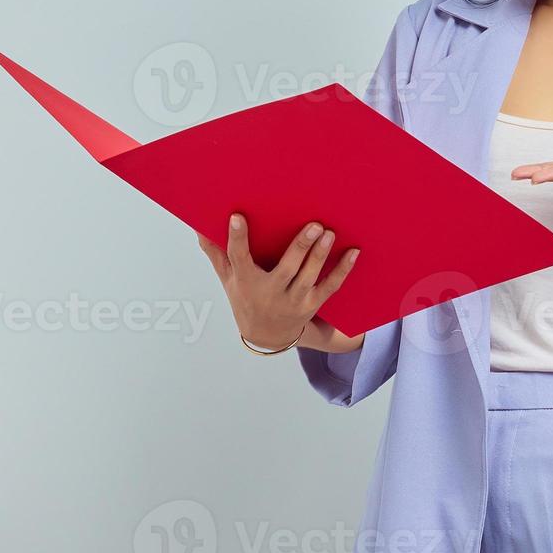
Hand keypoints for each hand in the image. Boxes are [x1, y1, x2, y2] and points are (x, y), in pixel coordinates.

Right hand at [197, 214, 359, 350]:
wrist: (267, 336)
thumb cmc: (246, 298)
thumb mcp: (228, 279)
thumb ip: (217, 254)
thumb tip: (198, 229)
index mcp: (247, 282)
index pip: (239, 258)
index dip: (238, 238)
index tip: (238, 217)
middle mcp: (271, 292)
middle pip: (286, 269)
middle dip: (300, 247)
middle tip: (314, 225)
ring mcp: (293, 300)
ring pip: (309, 276)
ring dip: (321, 255)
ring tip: (329, 233)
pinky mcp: (312, 303)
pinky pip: (330, 287)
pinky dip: (343, 270)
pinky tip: (354, 252)